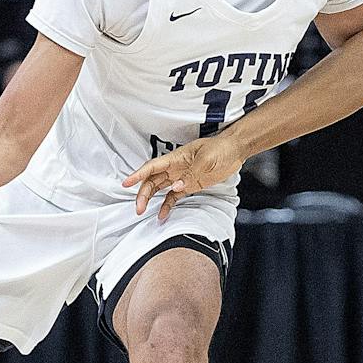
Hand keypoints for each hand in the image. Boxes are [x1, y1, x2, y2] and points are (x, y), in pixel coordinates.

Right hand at [122, 136, 245, 220]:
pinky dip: (167, 205)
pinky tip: (163, 215)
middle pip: (152, 180)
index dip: (138, 174)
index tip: (127, 183)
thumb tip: (177, 186)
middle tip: (138, 207)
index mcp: (176, 158)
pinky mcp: (190, 185)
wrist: (235, 151)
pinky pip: (174, 196)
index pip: (152, 167)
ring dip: (150, 199)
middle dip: (142, 193)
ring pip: (160, 189)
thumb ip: (191, 173)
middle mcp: (176, 168)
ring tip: (143, 212)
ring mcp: (182, 177)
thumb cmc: (221, 148)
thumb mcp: (207, 158)